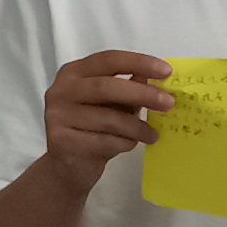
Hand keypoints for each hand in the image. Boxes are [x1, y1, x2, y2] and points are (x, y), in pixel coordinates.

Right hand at [42, 49, 170, 189]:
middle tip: (168, 103)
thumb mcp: (112, 104)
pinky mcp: (61, 141)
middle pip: (106, 87)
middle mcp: (61, 90)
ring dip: (137, 127)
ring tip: (152, 135)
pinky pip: (104, 141)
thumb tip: (156, 78)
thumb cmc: (93, 128)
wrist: (68, 166)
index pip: (108, 60)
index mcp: (74, 73)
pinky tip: (129, 145)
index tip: (166, 71)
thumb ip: (129, 88)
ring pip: (108, 118)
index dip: (138, 62)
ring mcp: (58, 116)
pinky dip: (124, 143)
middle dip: (142, 94)